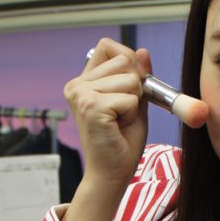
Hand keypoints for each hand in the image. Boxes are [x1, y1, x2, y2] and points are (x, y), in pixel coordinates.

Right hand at [63, 38, 150, 199]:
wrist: (111, 175)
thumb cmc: (121, 142)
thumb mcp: (134, 102)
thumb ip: (137, 77)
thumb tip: (142, 51)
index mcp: (83, 81)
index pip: (108, 46)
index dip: (127, 61)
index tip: (129, 88)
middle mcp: (77, 85)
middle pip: (124, 60)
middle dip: (135, 87)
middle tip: (121, 114)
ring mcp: (81, 95)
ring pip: (130, 79)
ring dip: (133, 103)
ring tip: (119, 122)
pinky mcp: (91, 107)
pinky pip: (130, 98)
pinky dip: (131, 114)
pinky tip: (117, 128)